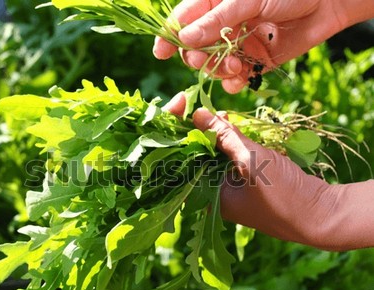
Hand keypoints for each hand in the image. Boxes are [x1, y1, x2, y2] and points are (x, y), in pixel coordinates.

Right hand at [154, 0, 361, 92]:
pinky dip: (234, 83)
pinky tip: (241, 79)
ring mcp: (238, 45)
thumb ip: (216, 20)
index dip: (169, 37)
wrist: (328, 3)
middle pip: (194, 49)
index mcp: (216, 3)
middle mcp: (223, 26)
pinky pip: (234, 79)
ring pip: (213, 67)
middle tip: (207, 59)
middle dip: (197, 58)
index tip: (160, 53)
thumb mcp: (247, 0)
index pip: (183, 21)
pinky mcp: (254, 62)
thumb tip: (184, 38)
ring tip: (237, 65)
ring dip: (219, 71)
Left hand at [164, 94, 373, 250]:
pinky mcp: (244, 183)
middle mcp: (211, 194)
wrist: (321, 213)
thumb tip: (197, 115)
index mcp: (204, 196)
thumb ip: (223, 137)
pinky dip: (230, 142)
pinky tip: (232, 126)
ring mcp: (228, 189)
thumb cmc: (282, 194)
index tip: (181, 100)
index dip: (174, 129)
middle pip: (192, 155)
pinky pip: (229, 158)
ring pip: (211, 154)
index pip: (177, 159)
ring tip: (219, 114)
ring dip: (214, 133)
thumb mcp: (250, 160)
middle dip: (195, 128)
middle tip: (199, 105)